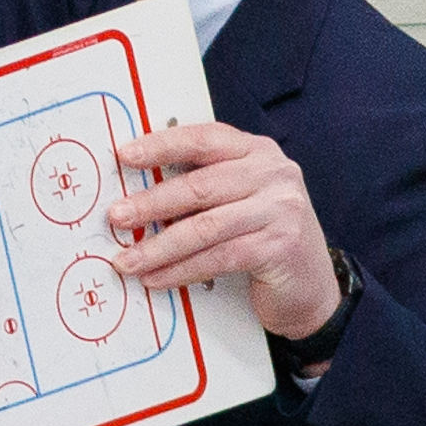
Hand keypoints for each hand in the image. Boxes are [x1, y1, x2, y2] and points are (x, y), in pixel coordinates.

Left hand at [106, 123, 341, 341]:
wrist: (309, 285)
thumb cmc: (261, 236)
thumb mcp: (237, 198)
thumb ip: (202, 186)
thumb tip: (136, 190)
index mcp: (257, 152)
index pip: (204, 139)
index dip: (162, 145)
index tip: (124, 155)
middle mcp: (274, 174)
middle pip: (200, 186)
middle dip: (151, 203)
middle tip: (116, 217)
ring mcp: (282, 209)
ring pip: (206, 227)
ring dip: (159, 247)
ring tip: (127, 259)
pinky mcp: (281, 246)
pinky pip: (219, 257)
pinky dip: (181, 270)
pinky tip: (157, 278)